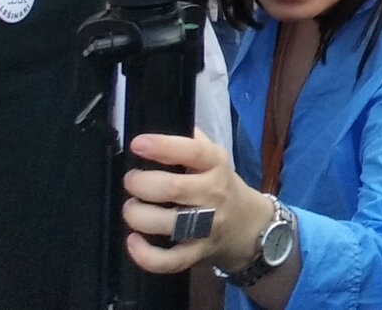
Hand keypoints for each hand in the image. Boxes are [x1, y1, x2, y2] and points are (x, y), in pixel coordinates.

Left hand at [121, 132, 273, 275]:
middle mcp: (214, 194)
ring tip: (130, 207)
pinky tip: (133, 241)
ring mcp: (207, 226)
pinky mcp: (198, 253)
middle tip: (131, 180)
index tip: (138, 144)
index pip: (193, 152)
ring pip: (169, 224)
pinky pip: (170, 260)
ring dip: (139, 215)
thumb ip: (194, 143)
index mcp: (217, 166)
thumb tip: (166, 121)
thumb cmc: (224, 188)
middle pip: (173, 189)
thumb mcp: (217, 160)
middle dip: (142, 183)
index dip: (163, 146)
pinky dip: (146, 255)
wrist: (250, 228)